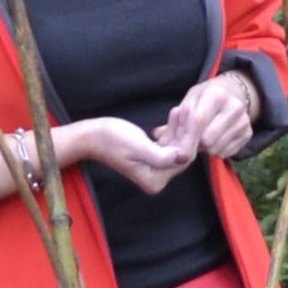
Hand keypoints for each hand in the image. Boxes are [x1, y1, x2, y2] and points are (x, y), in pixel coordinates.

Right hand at [57, 113, 196, 192]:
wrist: (93, 135)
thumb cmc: (112, 140)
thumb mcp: (138, 147)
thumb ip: (162, 156)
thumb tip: (184, 156)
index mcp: (154, 180)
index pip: (182, 158)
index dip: (190, 137)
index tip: (194, 115)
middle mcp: (157, 177)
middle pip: (181, 152)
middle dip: (188, 130)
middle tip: (191, 109)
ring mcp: (155, 167)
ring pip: (177, 145)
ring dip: (181, 126)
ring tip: (183, 107)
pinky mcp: (152, 156)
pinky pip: (169, 142)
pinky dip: (172, 128)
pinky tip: (175, 113)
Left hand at [157, 71, 258, 162]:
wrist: (233, 93)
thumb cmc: (205, 98)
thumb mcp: (190, 100)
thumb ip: (175, 118)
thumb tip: (157, 135)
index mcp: (216, 94)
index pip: (198, 122)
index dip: (187, 133)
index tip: (181, 137)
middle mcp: (234, 107)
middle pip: (208, 140)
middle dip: (197, 143)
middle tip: (193, 139)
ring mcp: (244, 121)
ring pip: (217, 149)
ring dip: (206, 149)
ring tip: (204, 138)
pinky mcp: (248, 133)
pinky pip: (227, 153)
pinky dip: (218, 151)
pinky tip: (215, 140)